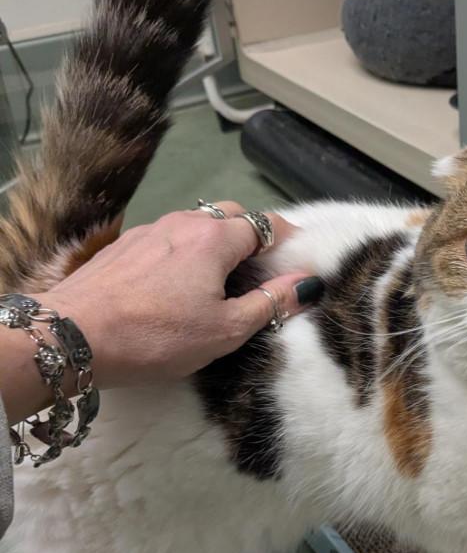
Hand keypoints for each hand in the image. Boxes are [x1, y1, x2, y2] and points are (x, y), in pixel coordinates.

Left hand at [29, 201, 320, 388]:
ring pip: (196, 224)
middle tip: (258, 271)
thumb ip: (271, 303)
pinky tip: (176, 283)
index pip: (264, 224)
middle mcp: (185, 221)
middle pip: (230, 215)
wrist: (72, 335)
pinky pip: (169, 237)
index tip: (296, 259)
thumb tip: (308, 282)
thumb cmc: (159, 336)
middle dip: (251, 235)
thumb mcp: (225, 330)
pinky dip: (186, 250)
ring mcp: (150, 229)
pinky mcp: (124, 244)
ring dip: (216, 242)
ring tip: (218, 280)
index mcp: (215, 238)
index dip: (286, 239)